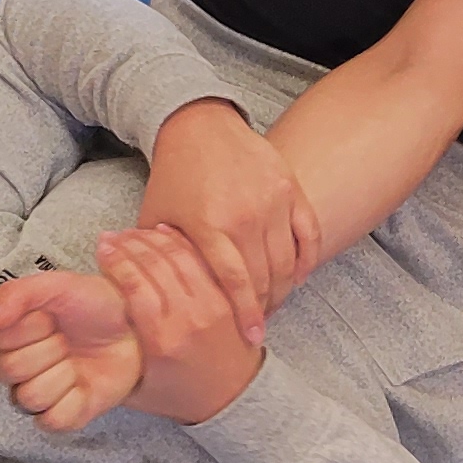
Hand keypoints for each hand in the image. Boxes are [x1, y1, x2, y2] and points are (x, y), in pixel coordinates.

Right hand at [0, 267, 146, 435]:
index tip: (48, 316)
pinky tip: (84, 383)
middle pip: (7, 369)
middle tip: (66, 337)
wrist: (135, 327)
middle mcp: (14, 368)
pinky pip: (51, 421)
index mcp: (5, 335)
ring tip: (77, 359)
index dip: (24, 327)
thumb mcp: (55, 285)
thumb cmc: (93, 304)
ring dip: (61, 373)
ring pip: (29, 397)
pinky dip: (72, 401)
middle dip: (46, 348)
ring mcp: (37, 393)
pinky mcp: (62, 416)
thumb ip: (15, 296)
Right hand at [97, 226, 263, 425]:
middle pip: (155, 266)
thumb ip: (109, 358)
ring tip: (132, 232)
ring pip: (179, 257)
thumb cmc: (179, 395)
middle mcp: (188, 320)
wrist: (233, 401)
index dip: (116, 260)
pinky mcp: (229, 299)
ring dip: (153, 238)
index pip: (134, 285)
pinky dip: (181, 243)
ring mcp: (212, 307)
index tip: (102, 248)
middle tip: (112, 236)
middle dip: (130, 243)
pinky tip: (165, 232)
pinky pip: (202, 261)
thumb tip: (82, 324)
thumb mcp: (134, 387)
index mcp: (161, 341)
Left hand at [143, 98, 318, 343]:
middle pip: (266, 277)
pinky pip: (310, 233)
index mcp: (210, 226)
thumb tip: (152, 300)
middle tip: (259, 322)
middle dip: (265, 307)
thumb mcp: (154, 218)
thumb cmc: (174, 176)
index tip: (252, 337)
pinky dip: (307, 259)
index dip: (246, 315)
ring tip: (274, 303)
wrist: (198, 125)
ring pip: (289, 260)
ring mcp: (273, 200)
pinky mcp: (290, 187)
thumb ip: (155, 259)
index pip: (237, 284)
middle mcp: (246, 215)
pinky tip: (297, 276)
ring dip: (284, 288)